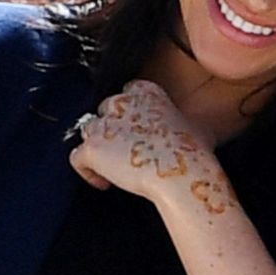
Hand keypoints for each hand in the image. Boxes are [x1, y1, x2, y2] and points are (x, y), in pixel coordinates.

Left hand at [68, 80, 234, 214]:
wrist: (182, 172)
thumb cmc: (194, 152)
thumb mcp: (198, 124)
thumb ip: (186, 120)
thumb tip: (196, 129)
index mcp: (146, 91)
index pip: (128, 92)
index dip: (130, 114)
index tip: (138, 132)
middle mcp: (122, 101)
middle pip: (105, 110)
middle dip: (112, 129)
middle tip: (126, 153)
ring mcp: (105, 123)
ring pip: (89, 131)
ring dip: (99, 147)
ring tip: (113, 168)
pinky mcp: (92, 147)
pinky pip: (77, 158)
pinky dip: (87, 172)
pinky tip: (104, 183)